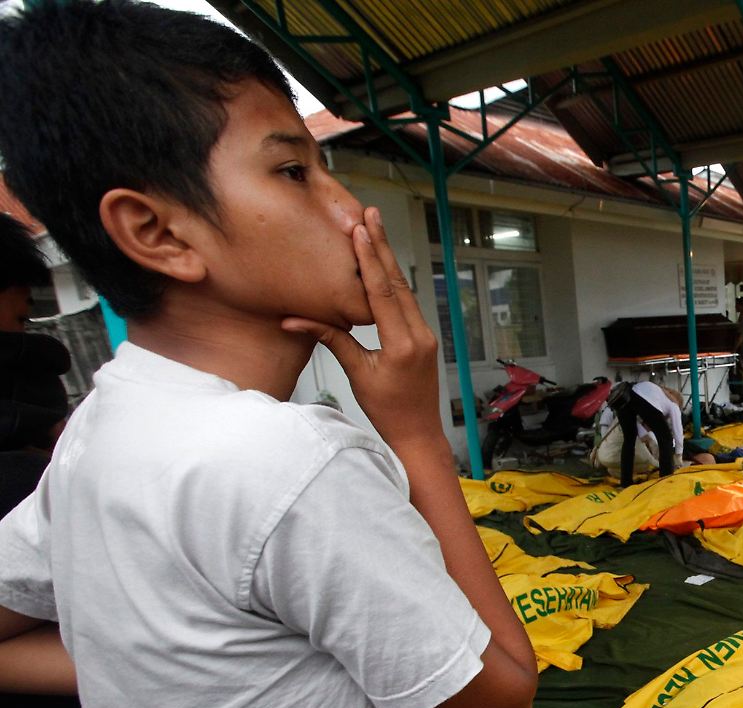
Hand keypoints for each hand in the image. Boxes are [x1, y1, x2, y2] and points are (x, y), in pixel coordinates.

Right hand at [281, 208, 443, 451]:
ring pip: (404, 290)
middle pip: (397, 282)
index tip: (360, 230)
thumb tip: (292, 320)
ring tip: (374, 229)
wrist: (418, 434)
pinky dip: (393, 281)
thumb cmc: (387, 411)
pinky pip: (408, 303)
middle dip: (382, 246)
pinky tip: (383, 264)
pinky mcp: (424, 338)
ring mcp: (425, 335)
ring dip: (387, 259)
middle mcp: (419, 334)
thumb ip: (332, 340)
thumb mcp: (357, 374)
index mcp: (402, 344)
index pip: (382, 292)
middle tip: (370, 213)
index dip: (369, 259)